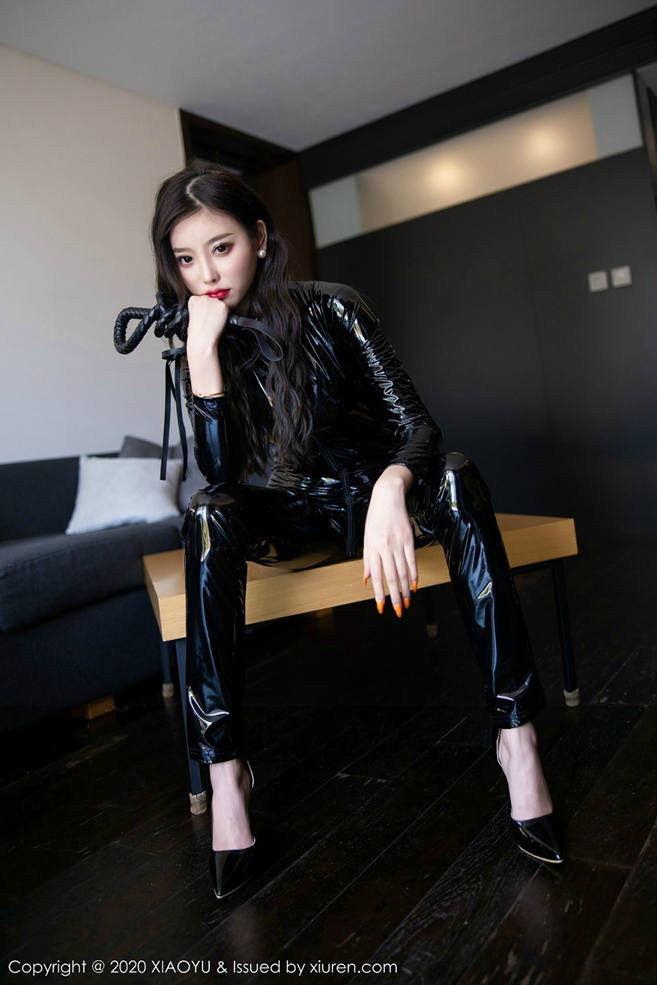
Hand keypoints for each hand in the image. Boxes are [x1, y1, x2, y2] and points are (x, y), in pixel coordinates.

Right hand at [186, 294, 230, 355]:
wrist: (202, 340)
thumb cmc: (197, 332)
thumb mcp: (193, 316)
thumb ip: (200, 308)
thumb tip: (209, 307)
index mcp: (193, 299)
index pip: (203, 299)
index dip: (205, 309)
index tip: (204, 316)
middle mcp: (203, 297)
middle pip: (212, 300)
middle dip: (213, 309)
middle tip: (210, 320)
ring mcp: (213, 300)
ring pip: (220, 304)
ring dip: (219, 312)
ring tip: (214, 322)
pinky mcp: (223, 306)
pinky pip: (227, 309)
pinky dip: (226, 316)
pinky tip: (219, 322)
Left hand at [362, 468, 417, 616]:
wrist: (387, 495)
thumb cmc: (375, 517)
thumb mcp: (366, 538)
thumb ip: (367, 560)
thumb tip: (366, 579)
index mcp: (372, 548)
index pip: (376, 576)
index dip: (379, 593)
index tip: (381, 607)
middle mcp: (385, 547)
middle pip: (392, 577)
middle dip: (395, 597)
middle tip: (398, 611)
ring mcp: (398, 543)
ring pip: (403, 571)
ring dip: (406, 590)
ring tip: (407, 603)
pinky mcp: (409, 538)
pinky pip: (412, 560)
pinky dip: (414, 574)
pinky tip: (415, 586)